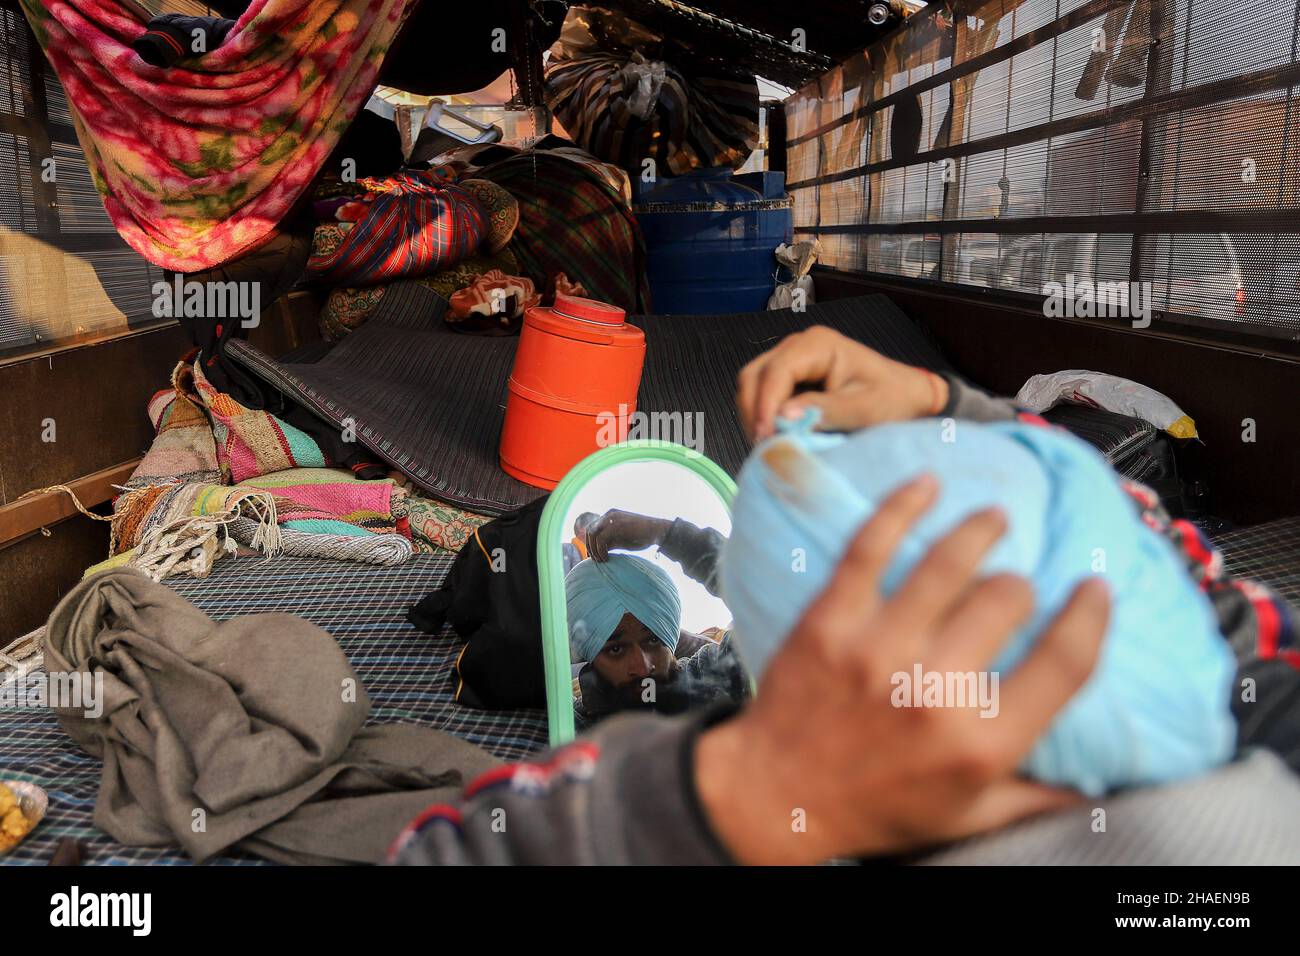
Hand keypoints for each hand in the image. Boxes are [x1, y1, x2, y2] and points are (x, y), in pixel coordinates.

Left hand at [584, 510, 672, 561]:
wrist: (658, 531)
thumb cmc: (642, 536)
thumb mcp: (622, 539)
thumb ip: (610, 542)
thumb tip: (598, 551)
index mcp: (610, 516)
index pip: (593, 528)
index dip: (590, 543)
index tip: (593, 556)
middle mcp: (609, 515)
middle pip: (589, 530)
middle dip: (590, 546)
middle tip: (594, 560)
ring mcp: (612, 518)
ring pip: (592, 534)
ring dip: (594, 549)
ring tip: (601, 560)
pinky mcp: (616, 525)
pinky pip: (600, 539)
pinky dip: (600, 550)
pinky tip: (606, 558)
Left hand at [694, 474, 1109, 864]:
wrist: (775, 799)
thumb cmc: (873, 808)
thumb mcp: (963, 818)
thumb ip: (1032, 798)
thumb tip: (1098, 787)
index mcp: (980, 743)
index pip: (1065, 664)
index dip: (1090, 618)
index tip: (1095, 590)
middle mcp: (934, 692)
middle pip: (1004, 599)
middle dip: (1017, 585)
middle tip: (1012, 585)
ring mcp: (877, 650)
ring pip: (947, 564)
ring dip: (979, 529)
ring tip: (993, 518)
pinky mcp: (829, 621)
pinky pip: (869, 548)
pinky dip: (901, 508)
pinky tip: (925, 486)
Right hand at [735, 326, 948, 441]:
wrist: (905, 396)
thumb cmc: (891, 399)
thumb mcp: (862, 409)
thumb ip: (823, 410)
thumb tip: (782, 416)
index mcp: (817, 344)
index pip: (776, 371)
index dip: (765, 404)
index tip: (765, 437)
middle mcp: (799, 346)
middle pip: (755, 374)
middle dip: (753, 410)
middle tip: (762, 445)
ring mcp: (791, 359)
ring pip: (753, 383)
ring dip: (754, 413)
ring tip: (766, 443)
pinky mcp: (790, 377)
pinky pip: (763, 393)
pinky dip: (762, 414)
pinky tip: (773, 435)